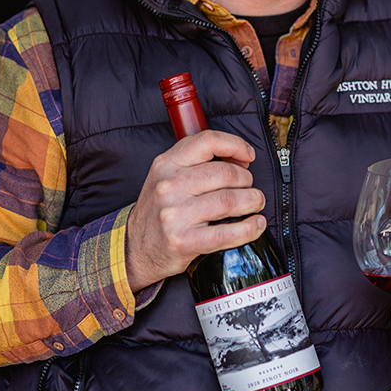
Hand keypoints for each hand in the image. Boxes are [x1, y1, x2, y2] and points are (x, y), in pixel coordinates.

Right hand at [125, 130, 265, 291]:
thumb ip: (197, 162)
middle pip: (225, 173)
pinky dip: (249, 228)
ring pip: (229, 200)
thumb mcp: (166, 176)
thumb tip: (240, 159)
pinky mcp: (185, 241)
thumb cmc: (159, 210)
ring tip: (255, 203)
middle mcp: (169, 186)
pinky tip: (256, 224)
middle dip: (247, 179)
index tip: (248, 155)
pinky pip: (227, 233)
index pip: (207, 141)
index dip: (235, 145)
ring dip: (252, 200)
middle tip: (249, 187)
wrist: (135, 248)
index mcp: (166, 164)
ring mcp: (175, 215)